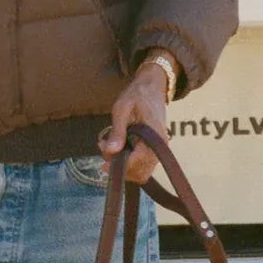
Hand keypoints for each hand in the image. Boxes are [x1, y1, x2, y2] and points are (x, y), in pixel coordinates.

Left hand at [100, 61, 171, 183]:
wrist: (151, 88)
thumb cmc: (136, 95)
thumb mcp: (122, 108)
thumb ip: (117, 131)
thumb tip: (110, 151)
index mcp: (154, 136)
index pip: (139, 162)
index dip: (120, 166)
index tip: (103, 164)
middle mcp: (160, 147)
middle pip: (140, 173)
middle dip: (121, 168)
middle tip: (105, 149)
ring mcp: (159, 150)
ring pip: (141, 173)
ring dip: (124, 167)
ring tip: (109, 147)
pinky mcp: (154, 151)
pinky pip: (142, 166)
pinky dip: (129, 163)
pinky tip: (118, 148)